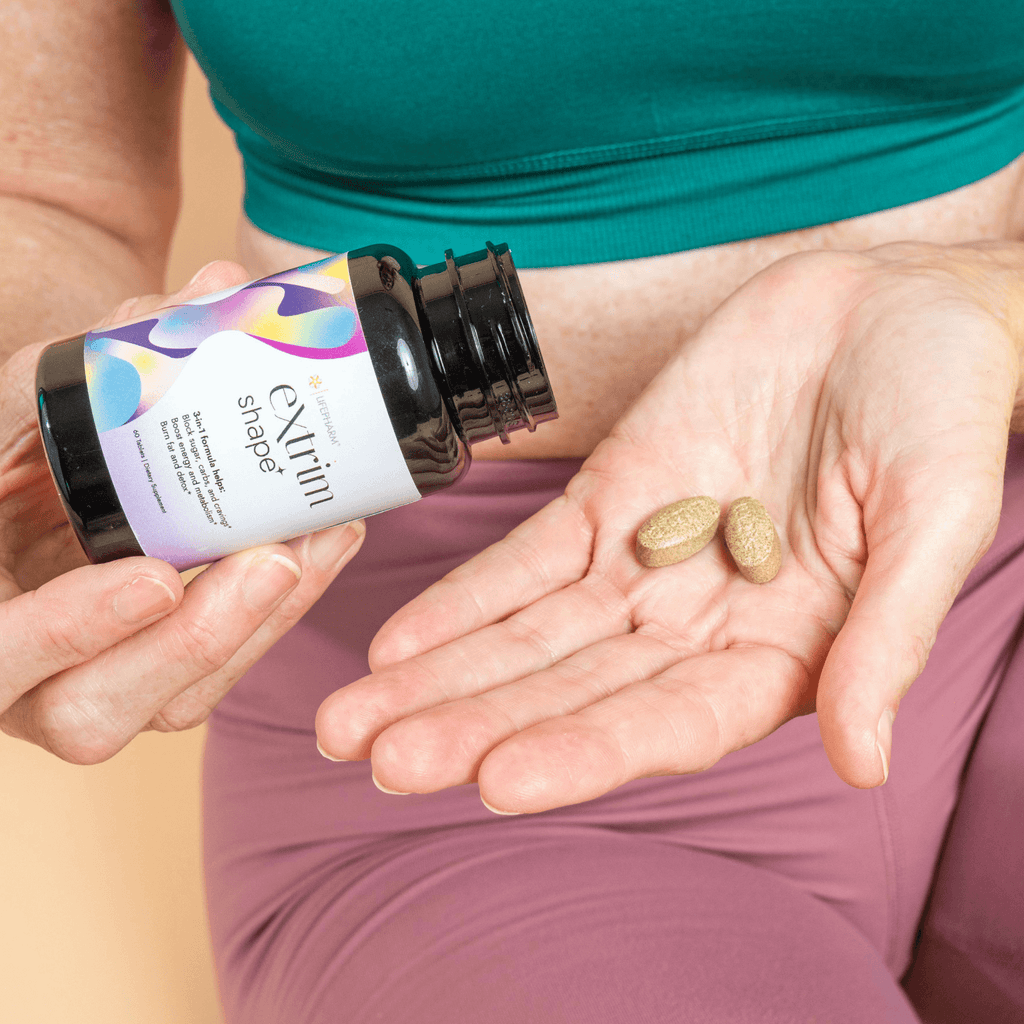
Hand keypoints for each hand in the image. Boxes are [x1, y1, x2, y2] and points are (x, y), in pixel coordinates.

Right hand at [0, 262, 364, 761]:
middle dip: (194, 643)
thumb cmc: (25, 432)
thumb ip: (88, 362)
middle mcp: (25, 671)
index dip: (70, 630)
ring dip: (259, 626)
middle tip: (274, 561)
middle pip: (94, 716)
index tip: (155, 577)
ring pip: (178, 701)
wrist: (49, 460)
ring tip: (320, 540)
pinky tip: (329, 542)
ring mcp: (100, 677)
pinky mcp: (167, 667)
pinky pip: (225, 665)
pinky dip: (281, 610)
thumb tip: (216, 289)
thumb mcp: (27, 401)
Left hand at [316, 241, 1022, 811]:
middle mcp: (701, 624)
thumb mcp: (936, 514)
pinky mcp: (615, 496)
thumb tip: (864, 762)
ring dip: (441, 679)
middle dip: (476, 727)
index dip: (586, 751)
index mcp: (784, 651)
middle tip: (380, 762)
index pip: (669, 723)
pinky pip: (527, 557)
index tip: (498, 780)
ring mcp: (649, 561)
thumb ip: (887, 634)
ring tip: (351, 726)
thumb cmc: (944, 406)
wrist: (896, 306)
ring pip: (529, 636)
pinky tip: (394, 644)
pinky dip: (463, 598)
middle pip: (572, 692)